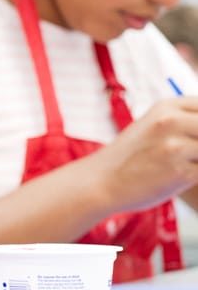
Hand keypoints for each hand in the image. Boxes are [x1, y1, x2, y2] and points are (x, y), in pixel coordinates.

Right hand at [93, 96, 197, 211]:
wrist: (101, 182)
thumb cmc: (129, 158)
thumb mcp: (152, 126)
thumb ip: (182, 122)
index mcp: (166, 107)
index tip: (191, 138)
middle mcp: (171, 122)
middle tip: (187, 154)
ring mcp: (175, 147)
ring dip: (197, 161)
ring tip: (181, 164)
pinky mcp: (180, 172)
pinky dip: (194, 177)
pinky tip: (176, 178)